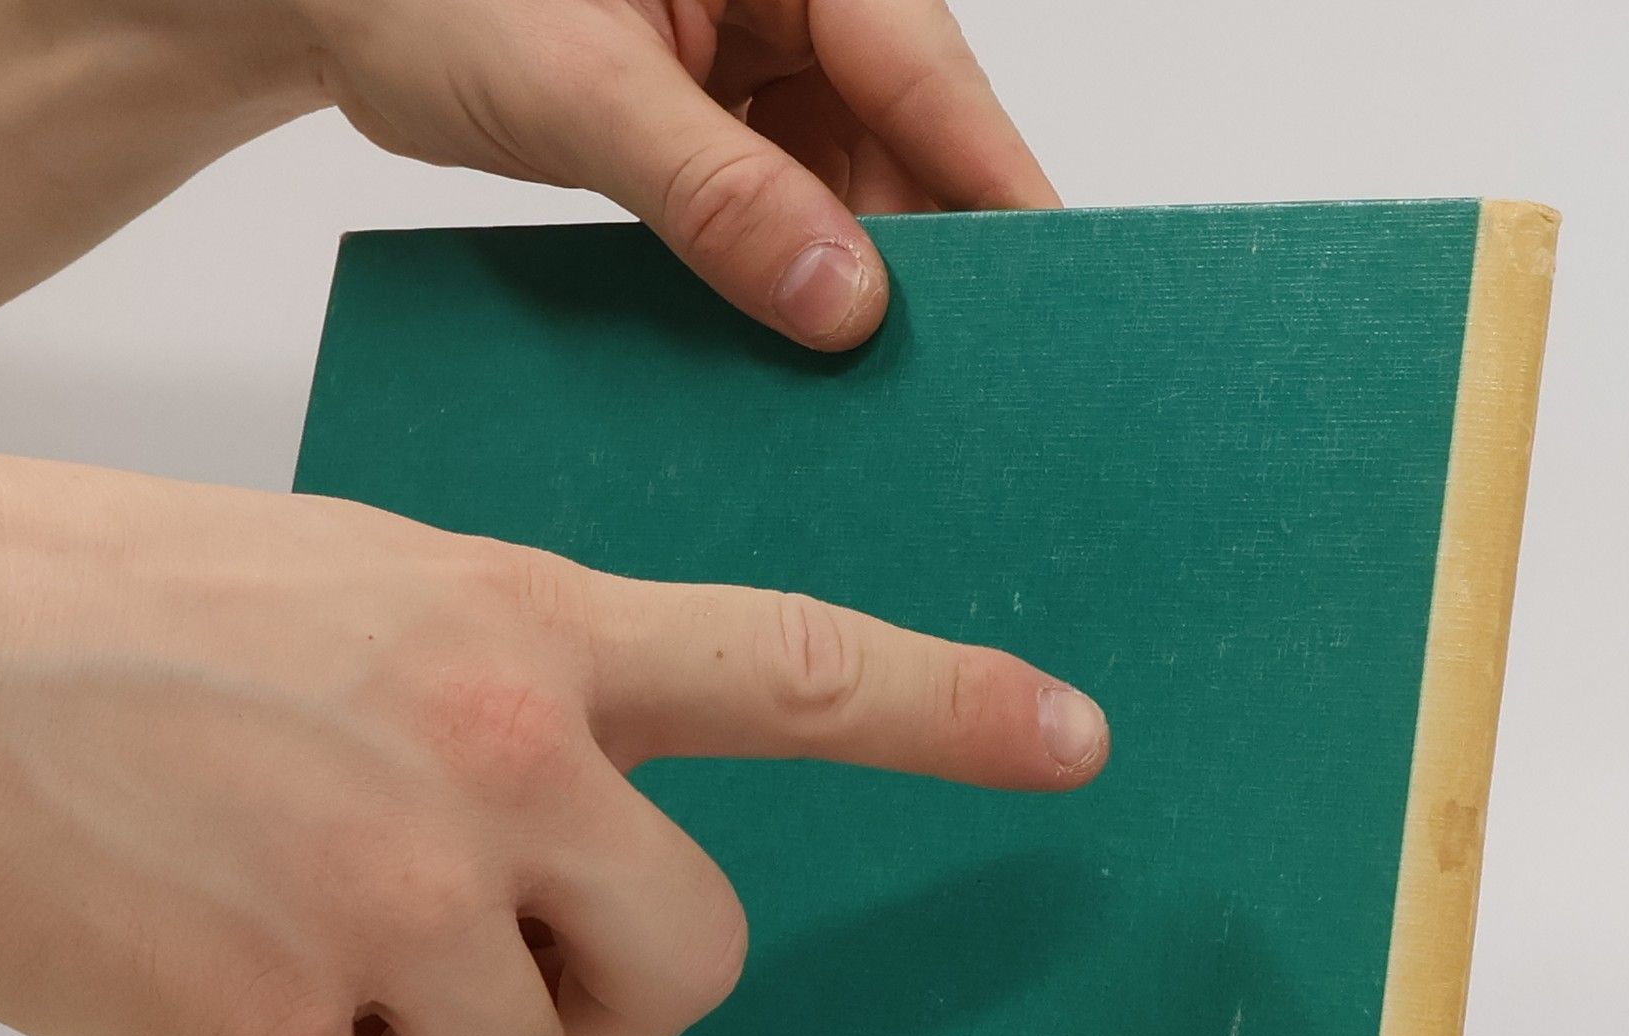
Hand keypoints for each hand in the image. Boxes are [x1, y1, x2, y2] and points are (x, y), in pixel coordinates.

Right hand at [0, 443, 1107, 1035]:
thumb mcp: (363, 593)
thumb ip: (510, 699)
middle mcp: (492, 760)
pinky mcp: (266, 1025)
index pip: (787, 668)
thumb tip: (579, 846)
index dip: (943, 709)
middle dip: (610, 1007)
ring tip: (287, 957)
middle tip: (501, 979)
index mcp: (524, 635)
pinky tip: (199, 1024)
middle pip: (690, 972)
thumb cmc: (115, 611)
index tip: (1068, 740)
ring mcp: (387, 898)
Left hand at [291, 0, 1059, 346]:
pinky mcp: (711, 118)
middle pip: (901, 137)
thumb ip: (713, 193)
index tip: (1052, 295)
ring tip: (862, 385)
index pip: (926, 71)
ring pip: (845, 184)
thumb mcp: (577, 88)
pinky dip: (781, 277)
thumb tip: (840, 300)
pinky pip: (778, 204)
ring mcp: (751, 57)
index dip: (992, 188)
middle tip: (944, 376)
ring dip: (844, 281)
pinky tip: (785, 348)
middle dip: (917, 256)